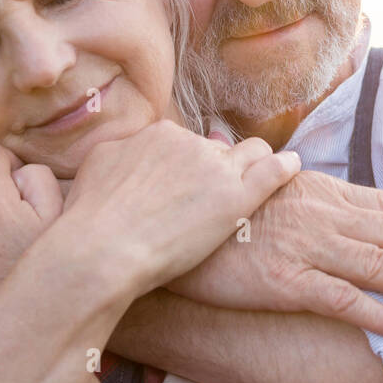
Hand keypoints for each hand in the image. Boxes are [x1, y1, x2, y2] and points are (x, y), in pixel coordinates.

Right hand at [62, 119, 299, 297]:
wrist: (102, 248)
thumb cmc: (90, 216)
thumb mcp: (96, 166)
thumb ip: (120, 153)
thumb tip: (127, 152)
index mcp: (158, 135)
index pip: (185, 143)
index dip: (189, 165)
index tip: (188, 184)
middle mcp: (190, 143)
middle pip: (217, 149)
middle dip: (218, 168)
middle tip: (214, 195)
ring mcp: (216, 168)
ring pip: (250, 152)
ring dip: (255, 162)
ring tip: (263, 176)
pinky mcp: (236, 198)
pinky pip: (273, 170)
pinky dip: (285, 166)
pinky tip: (293, 166)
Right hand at [167, 170, 382, 338]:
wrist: (161, 224)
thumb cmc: (210, 210)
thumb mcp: (257, 188)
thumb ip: (293, 189)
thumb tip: (305, 174)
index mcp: (317, 192)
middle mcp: (318, 214)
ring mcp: (302, 246)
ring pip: (379, 264)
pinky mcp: (281, 279)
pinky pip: (339, 297)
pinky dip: (377, 312)